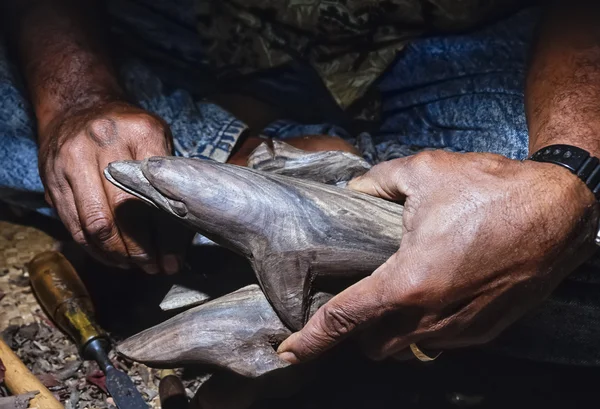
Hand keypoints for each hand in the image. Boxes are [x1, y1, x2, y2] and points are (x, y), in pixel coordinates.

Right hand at [39, 100, 191, 272]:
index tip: (173, 260)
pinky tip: (111, 257)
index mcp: (141, 133)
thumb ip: (170, 180)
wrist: (78, 106)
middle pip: (125, 214)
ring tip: (134, 266)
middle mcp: (104, 143)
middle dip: (141, 250)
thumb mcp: (157, 139)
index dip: (166, 236)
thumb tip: (182, 235)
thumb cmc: (129, 130)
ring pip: (96, 225)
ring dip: (117, 255)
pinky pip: (73, 225)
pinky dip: (94, 249)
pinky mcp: (52, 178)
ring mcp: (73, 161)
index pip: (158, 195)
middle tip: (153, 267)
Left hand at [278, 150, 598, 361]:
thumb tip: (353, 189)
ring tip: (392, 300)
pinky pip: (441, 343)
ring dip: (391, 332)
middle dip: (358, 333)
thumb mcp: (424, 171)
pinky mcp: (487, 330)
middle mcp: (432, 316)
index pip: (345, 319)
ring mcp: (462, 329)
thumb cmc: (492, 190)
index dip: (311, 339)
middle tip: (355, 303)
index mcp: (408, 282)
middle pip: (374, 345)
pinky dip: (424, 329)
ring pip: (408, 348)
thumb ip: (376, 181)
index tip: (289, 353)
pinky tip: (430, 297)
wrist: (559, 210)